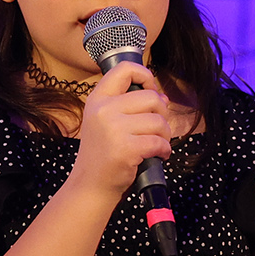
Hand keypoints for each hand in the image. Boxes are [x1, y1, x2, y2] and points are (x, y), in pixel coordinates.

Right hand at [69, 60, 171, 197]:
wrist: (90, 185)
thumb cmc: (102, 154)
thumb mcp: (106, 122)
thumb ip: (130, 106)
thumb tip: (163, 98)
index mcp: (97, 99)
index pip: (125, 69)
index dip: (145, 75)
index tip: (151, 89)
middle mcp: (103, 110)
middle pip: (150, 97)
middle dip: (162, 114)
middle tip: (156, 129)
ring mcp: (113, 129)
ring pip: (158, 121)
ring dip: (164, 135)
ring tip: (156, 145)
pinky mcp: (125, 148)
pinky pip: (159, 142)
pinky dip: (164, 150)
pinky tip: (158, 155)